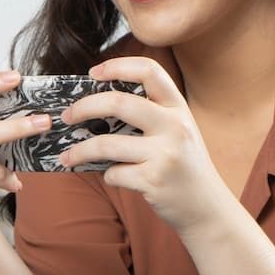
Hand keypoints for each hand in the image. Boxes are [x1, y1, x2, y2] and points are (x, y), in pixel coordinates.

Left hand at [58, 56, 232, 234]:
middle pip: (119, 103)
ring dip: (80, 151)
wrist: (207, 208)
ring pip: (106, 144)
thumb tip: (96, 104)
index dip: (117, 66)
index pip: (149, 71)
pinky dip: (108, 176)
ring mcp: (165, 155)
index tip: (94, 73)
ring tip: (67, 156)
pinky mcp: (154, 181)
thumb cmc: (184, 165)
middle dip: (84, 107)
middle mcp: (175, 127)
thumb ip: (150, 114)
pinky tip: (114, 177)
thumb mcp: (178, 131)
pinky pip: (114, 174)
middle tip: (67, 116)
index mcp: (178, 108)